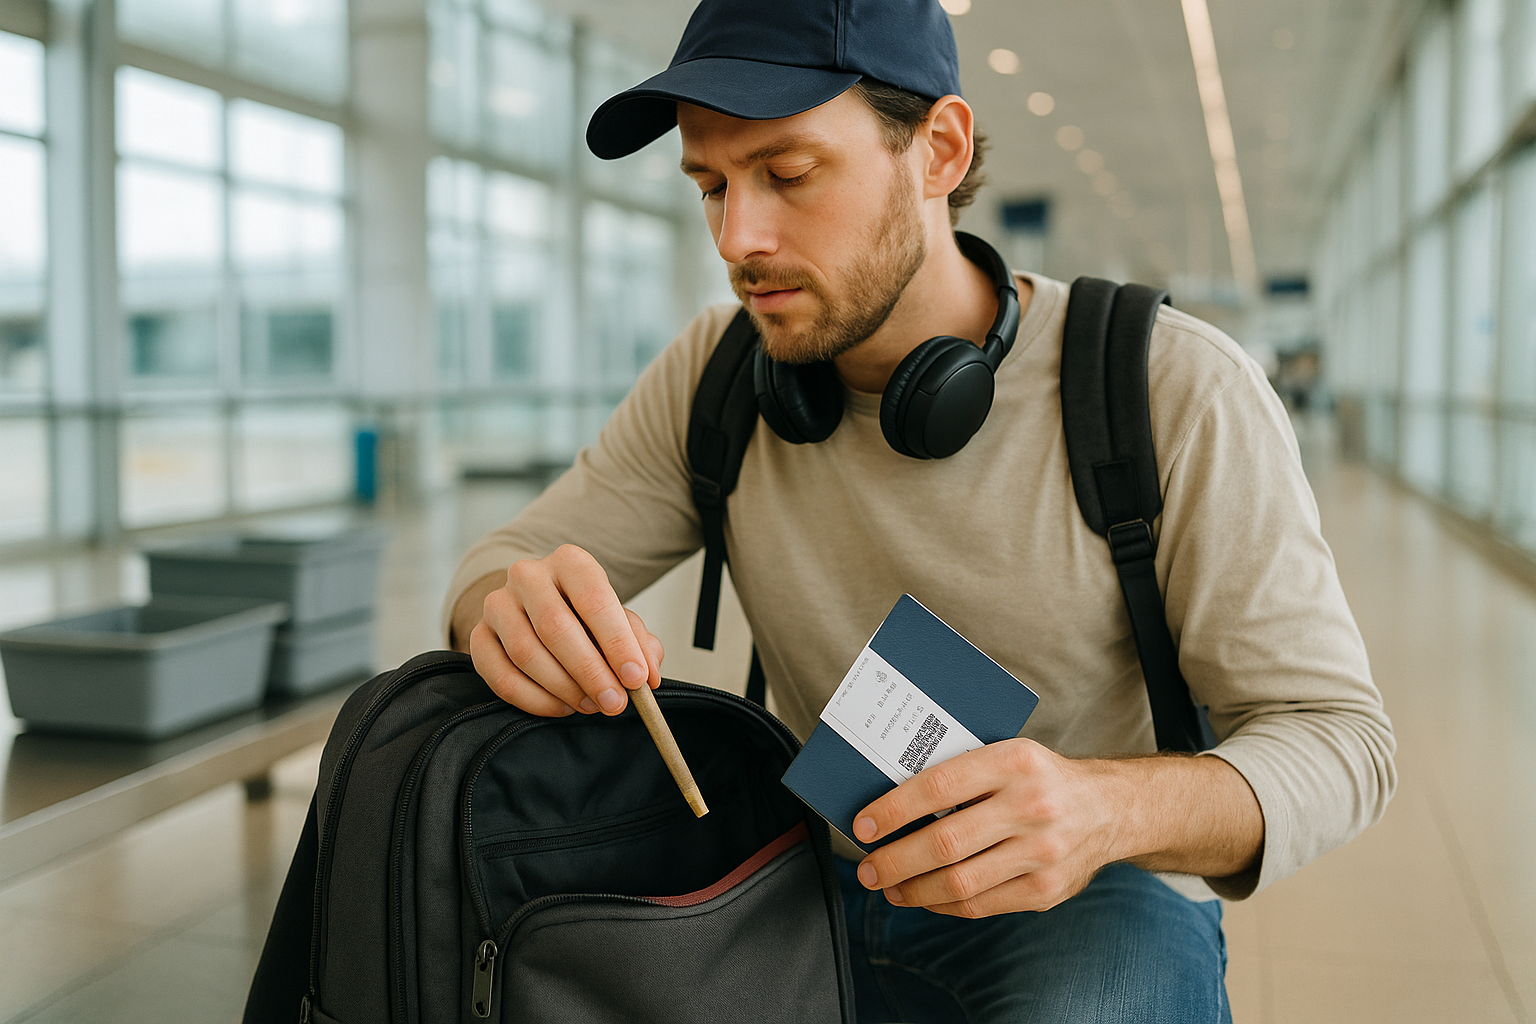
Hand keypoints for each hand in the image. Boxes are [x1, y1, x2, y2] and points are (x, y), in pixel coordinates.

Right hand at [469, 544, 664, 717]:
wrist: (538, 608)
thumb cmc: (585, 616)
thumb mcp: (618, 620)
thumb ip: (638, 643)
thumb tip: (646, 674)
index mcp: (570, 562)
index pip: (594, 599)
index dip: (617, 643)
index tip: (636, 678)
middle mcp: (528, 575)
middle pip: (556, 627)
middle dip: (591, 672)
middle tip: (615, 702)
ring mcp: (498, 604)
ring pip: (526, 653)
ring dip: (564, 687)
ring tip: (591, 704)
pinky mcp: (478, 636)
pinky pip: (500, 675)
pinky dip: (534, 699)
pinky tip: (561, 706)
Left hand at [850, 738, 1122, 916]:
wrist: (1110, 808)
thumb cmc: (1040, 778)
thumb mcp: (1007, 754)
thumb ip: (960, 772)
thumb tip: (889, 798)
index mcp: (1014, 761)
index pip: (939, 786)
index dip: (894, 810)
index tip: (862, 825)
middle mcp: (1031, 806)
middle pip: (945, 843)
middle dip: (894, 861)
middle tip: (866, 869)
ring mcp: (1041, 852)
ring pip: (960, 882)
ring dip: (913, 889)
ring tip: (888, 887)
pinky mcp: (1047, 889)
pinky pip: (982, 905)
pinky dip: (943, 904)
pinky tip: (924, 897)